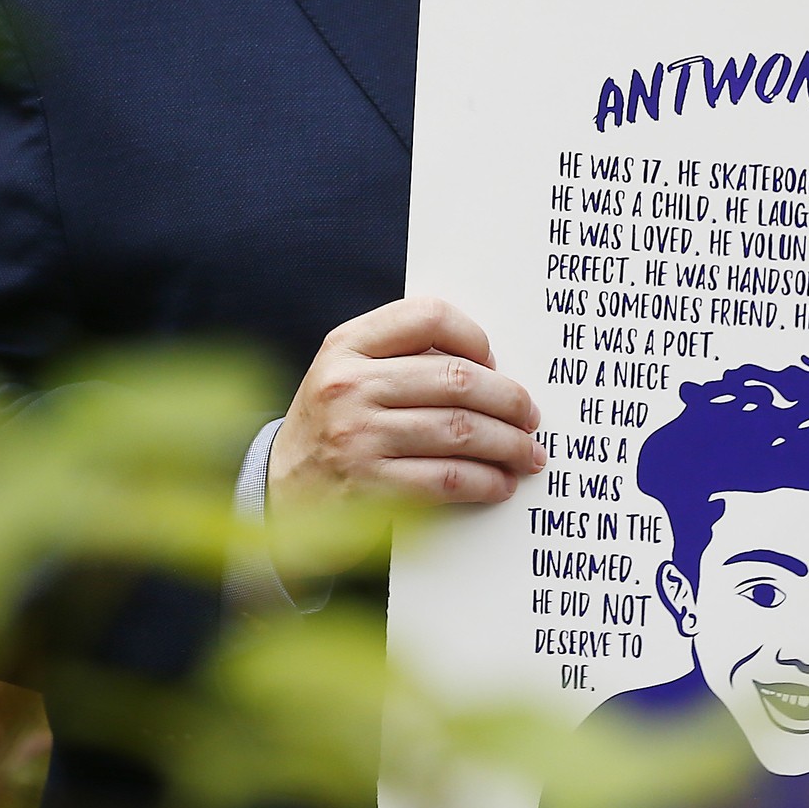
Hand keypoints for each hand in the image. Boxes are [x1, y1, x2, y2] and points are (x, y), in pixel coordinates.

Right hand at [268, 297, 544, 532]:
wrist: (278, 490)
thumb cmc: (329, 425)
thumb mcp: (345, 372)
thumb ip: (400, 356)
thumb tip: (488, 367)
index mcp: (346, 345)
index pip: (428, 317)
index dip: (473, 336)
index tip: (493, 361)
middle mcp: (350, 385)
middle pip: (457, 379)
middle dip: (509, 400)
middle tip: (530, 416)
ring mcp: (358, 436)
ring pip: (460, 430)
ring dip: (508, 444)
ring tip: (526, 453)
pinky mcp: (369, 485)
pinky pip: (447, 478)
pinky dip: (485, 482)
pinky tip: (499, 483)